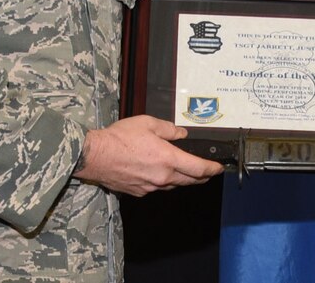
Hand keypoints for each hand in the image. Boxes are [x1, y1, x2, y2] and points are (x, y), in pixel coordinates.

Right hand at [74, 115, 223, 196]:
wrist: (95, 156)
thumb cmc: (120, 137)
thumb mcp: (148, 123)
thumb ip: (169, 129)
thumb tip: (181, 135)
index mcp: (168, 158)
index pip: (198, 169)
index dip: (212, 169)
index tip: (219, 168)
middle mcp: (162, 176)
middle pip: (189, 181)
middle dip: (202, 177)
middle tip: (208, 172)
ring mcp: (150, 187)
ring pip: (173, 185)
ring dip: (183, 180)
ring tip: (187, 173)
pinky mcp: (139, 192)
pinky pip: (157, 188)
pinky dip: (163, 181)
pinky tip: (160, 174)